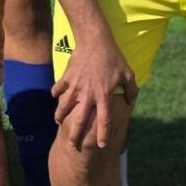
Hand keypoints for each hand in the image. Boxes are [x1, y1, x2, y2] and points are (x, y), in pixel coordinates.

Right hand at [52, 36, 137, 150]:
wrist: (94, 41)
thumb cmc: (113, 57)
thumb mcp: (128, 74)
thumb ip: (131, 90)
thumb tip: (131, 101)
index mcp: (104, 95)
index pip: (104, 120)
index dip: (103, 134)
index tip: (101, 145)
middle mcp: (88, 94)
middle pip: (80, 119)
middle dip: (75, 133)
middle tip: (72, 144)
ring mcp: (76, 86)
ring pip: (64, 106)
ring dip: (60, 115)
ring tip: (58, 122)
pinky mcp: (67, 77)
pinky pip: (59, 88)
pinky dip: (56, 93)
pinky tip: (55, 97)